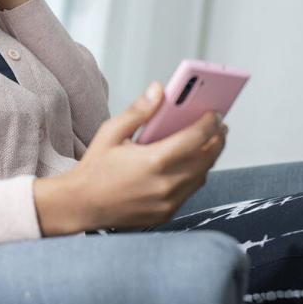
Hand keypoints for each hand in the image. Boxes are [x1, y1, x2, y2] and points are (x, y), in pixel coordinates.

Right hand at [33, 82, 227, 235]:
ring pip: (202, 176)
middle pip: (206, 158)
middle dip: (217, 139)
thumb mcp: (110, 132)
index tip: (216, 113)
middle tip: (220, 126)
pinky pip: (190, 191)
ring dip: (209, 158)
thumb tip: (158, 90)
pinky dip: (195, 175)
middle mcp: (166, 184)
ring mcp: (168, 202)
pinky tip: (191, 163)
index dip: (210, 123)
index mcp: (154, 160)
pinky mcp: (167, 213)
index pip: (196, 138)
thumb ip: (138, 111)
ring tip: (209, 142)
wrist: (82, 205)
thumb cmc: (95, 167)